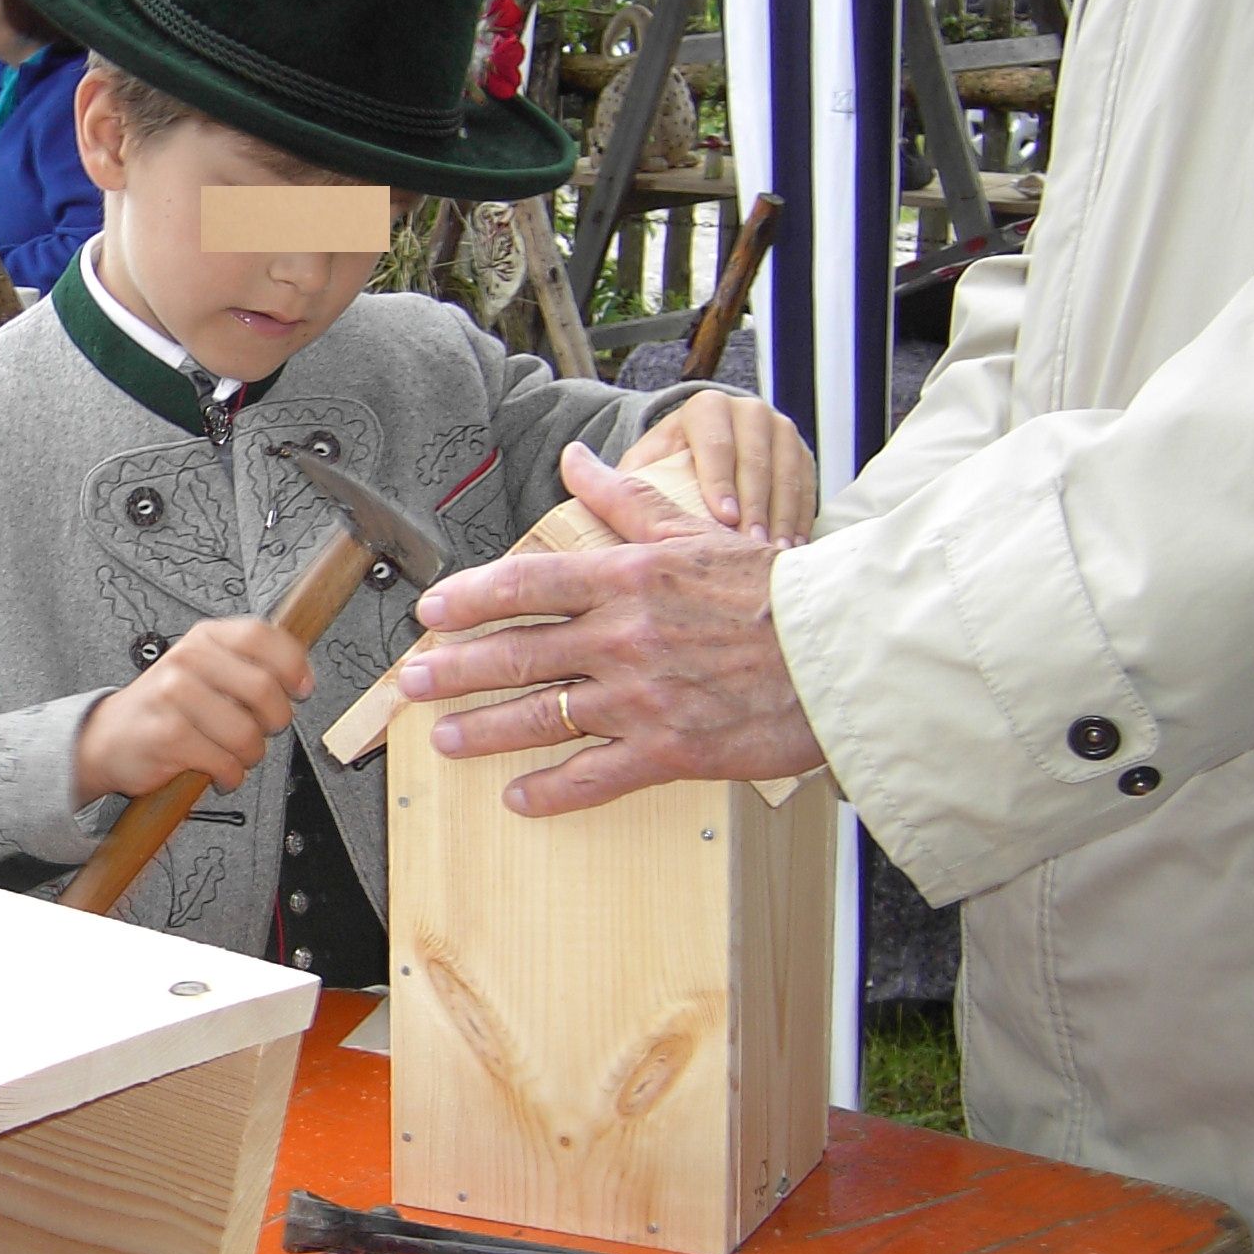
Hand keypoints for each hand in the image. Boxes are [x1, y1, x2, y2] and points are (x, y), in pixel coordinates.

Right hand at [74, 617, 313, 803]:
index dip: (292, 664)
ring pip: (247, 733)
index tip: (301, 688)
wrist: (106, 738)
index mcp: (203, 638)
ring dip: (250, 755)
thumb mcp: (202, 671)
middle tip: (264, 730)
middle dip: (275, 720)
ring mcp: (174, 696)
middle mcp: (188, 660)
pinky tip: (218, 772)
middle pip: (263, 688)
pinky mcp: (168, 736)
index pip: (261, 636)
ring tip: (236, 756)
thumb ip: (245, 666)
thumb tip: (300, 679)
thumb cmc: (165, 708)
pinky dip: (230, 776)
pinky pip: (225, 762)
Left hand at [390, 444, 823, 814]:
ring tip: (444, 738)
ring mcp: (643, 697)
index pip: (528, 582)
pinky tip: (518, 797)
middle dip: (456, 669)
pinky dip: (552, 790)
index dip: (470, 597)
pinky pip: (595, 775)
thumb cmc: (776, 590)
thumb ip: (627, 499)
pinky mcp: (669, 749)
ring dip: (485, 729)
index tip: (429, 610)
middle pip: (520, 651)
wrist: (844, 653)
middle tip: (409, 682)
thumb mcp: (697, 532)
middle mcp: (624, 636)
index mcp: (629, 579)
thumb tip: (577, 456)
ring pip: (544, 715)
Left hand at [618, 390, 815, 544]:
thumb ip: (619, 476)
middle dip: (755, 504)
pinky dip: (802, 519)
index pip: (715, 442)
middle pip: (756, 458)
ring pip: (788, 472)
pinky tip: (794, 549)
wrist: (709, 458)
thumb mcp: (647, 466)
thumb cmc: (668, 471)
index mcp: (705, 408)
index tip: (722, 517)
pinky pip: (809, 486)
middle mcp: (747, 411)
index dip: (720, 480)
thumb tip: (576, 472)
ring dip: (782, 515)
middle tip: (749, 544)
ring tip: (774, 553)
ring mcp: (781, 430)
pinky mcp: (804, 454)